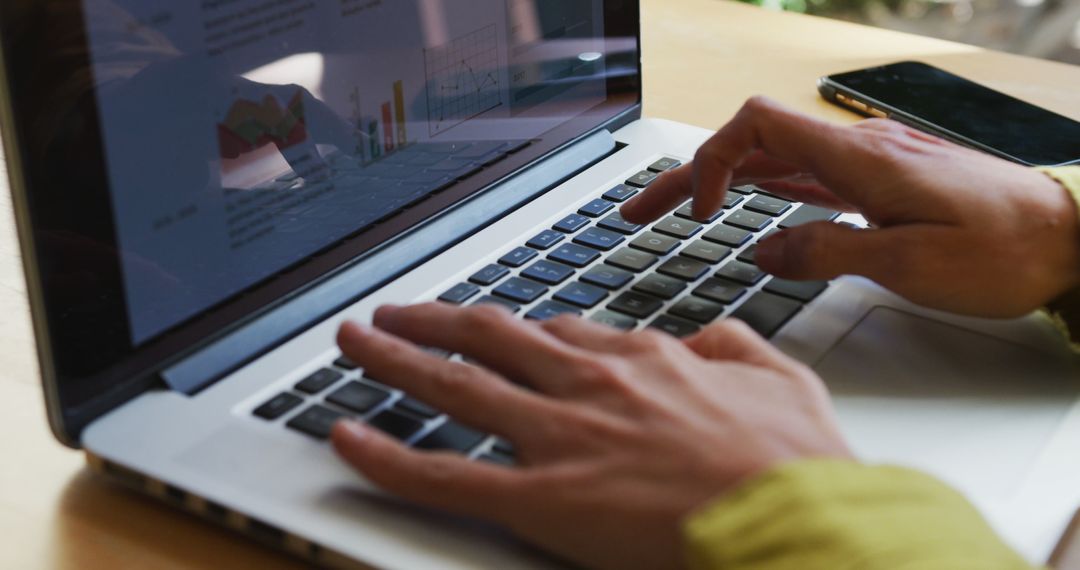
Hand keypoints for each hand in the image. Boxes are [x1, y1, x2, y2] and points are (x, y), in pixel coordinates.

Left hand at [331, 304, 849, 569]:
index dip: (514, 333)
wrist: (795, 521)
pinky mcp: (540, 497)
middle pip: (488, 338)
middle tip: (391, 314)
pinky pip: (444, 474)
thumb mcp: (782, 379)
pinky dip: (388, 456)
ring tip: (354, 342)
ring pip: (454, 386)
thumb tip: (709, 339)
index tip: (490, 333)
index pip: (559, 334)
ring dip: (394, 360)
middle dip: (432, 323)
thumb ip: (737, 347)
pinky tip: (348, 438)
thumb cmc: (794, 462)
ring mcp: (559, 436)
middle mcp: (588, 383)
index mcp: (643, 359)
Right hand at [621, 96, 1079, 317]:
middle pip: (751, 144)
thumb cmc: (1004, 249)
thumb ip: (828, 252)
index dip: (712, 161)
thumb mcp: (909, 262)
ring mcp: (868, 166)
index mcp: (856, 158)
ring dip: (720, 187)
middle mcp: (856, 151)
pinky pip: (807, 179)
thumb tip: (765, 253)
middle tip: (639, 213)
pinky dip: (764, 195)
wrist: (1073, 238)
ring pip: (774, 163)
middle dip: (689, 177)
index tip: (703, 213)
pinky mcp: (882, 184)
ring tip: (676, 217)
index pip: (756, 126)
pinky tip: (747, 215)